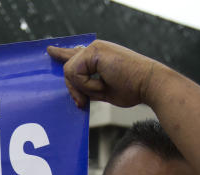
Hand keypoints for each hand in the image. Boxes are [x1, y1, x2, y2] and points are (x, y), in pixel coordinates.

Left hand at [47, 40, 162, 108]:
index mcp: (98, 55)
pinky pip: (75, 74)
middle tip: (85, 101)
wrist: (149, 85)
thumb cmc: (132, 89)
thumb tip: (74, 92)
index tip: (50, 51)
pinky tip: (104, 83)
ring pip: (70, 73)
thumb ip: (86, 87)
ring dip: (85, 88)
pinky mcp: (94, 51)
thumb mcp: (103, 90)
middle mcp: (94, 48)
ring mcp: (94, 47)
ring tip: (104, 87)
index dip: (62, 54)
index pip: (75, 54)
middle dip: (74, 89)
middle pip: (68, 70)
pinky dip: (88, 85)